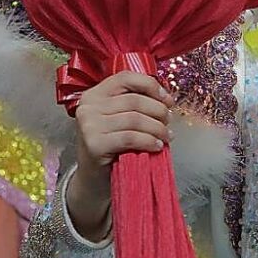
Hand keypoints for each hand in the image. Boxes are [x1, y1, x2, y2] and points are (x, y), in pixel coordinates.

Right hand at [67, 70, 175, 240]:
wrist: (94, 179)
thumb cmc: (112, 147)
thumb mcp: (120, 119)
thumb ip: (135, 104)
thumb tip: (167, 99)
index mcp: (94, 94)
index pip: (126, 77)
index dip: (152, 86)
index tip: (168, 100)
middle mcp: (88, 106)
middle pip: (135, 100)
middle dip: (159, 111)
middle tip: (169, 123)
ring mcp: (88, 125)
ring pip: (135, 119)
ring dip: (158, 128)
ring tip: (166, 137)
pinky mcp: (94, 144)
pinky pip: (131, 137)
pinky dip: (149, 141)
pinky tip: (157, 146)